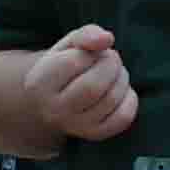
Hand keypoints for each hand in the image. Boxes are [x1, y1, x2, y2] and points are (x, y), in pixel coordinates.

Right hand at [25, 20, 137, 150]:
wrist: (54, 100)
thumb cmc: (63, 67)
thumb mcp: (67, 45)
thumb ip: (86, 35)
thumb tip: (107, 39)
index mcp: (40, 83)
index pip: (73, 62)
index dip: (90, 52)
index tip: (91, 51)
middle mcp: (54, 110)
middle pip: (93, 86)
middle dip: (111, 65)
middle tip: (110, 58)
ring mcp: (75, 126)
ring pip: (110, 100)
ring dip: (121, 78)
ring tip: (114, 72)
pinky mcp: (94, 134)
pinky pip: (123, 117)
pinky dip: (129, 99)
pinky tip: (121, 90)